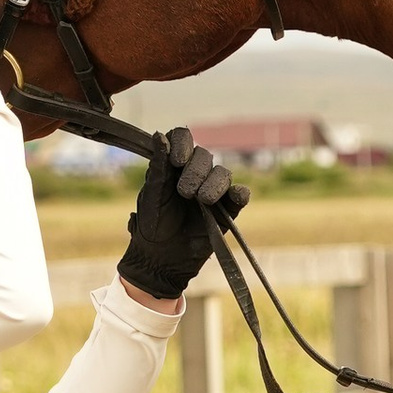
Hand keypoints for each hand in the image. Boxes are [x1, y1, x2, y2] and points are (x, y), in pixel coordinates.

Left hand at [120, 128, 244, 303]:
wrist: (163, 257)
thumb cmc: (153, 224)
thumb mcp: (152, 194)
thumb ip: (158, 166)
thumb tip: (159, 135)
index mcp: (173, 165)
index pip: (183, 138)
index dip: (183, 144)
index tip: (176, 161)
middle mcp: (194, 173)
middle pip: (204, 155)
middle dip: (195, 171)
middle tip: (184, 193)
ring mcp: (212, 190)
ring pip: (223, 173)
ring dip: (213, 184)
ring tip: (202, 201)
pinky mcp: (227, 209)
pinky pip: (240, 195)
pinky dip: (239, 193)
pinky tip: (234, 196)